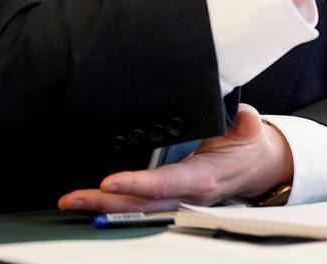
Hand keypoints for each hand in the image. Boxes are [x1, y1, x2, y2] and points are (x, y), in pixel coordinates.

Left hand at [57, 104, 292, 212]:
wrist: (254, 167)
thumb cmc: (245, 146)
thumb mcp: (247, 129)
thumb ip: (243, 122)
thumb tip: (243, 117)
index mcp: (202, 177)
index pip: (166, 183)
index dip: (137, 185)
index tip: (109, 182)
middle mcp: (186, 196)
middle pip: (141, 205)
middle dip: (105, 204)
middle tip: (73, 198)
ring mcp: (176, 203)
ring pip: (135, 210)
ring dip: (102, 208)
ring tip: (71, 201)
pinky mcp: (169, 201)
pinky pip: (139, 207)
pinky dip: (113, 207)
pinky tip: (89, 202)